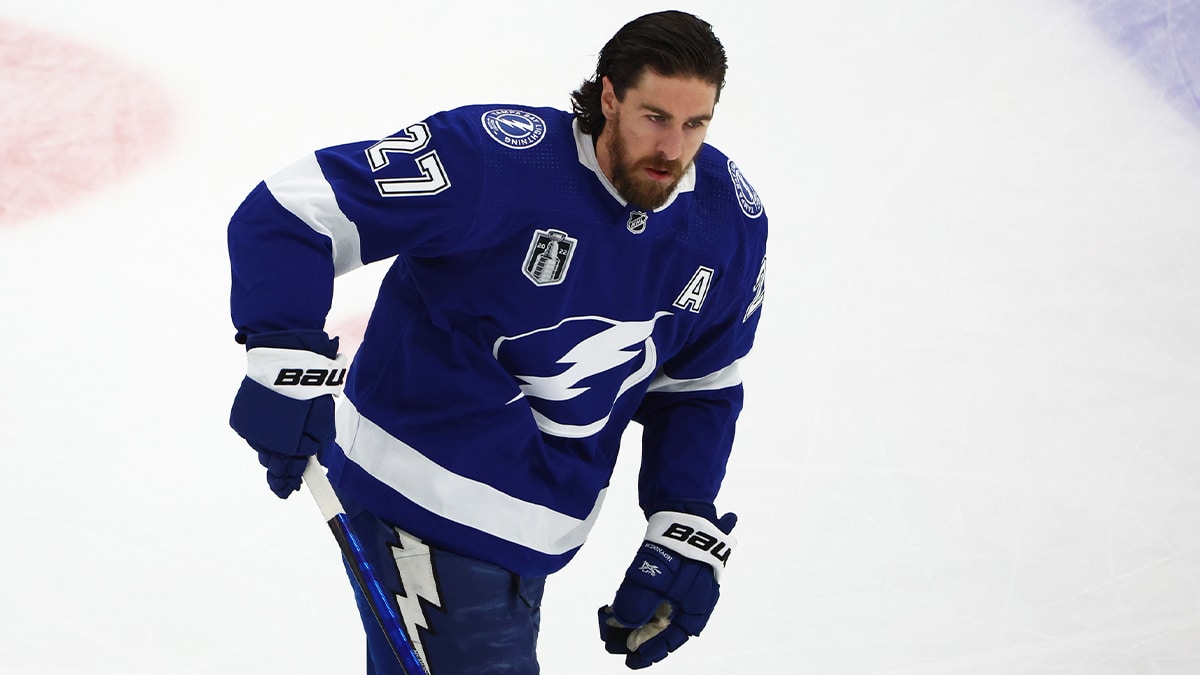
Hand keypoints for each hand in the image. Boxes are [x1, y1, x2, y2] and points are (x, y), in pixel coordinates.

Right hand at [229, 330, 345, 497]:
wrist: (284, 361)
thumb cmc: (310, 391)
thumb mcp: (323, 420)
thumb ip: (319, 445)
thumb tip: (317, 463)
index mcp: (288, 446)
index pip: (287, 475)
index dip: (289, 484)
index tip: (292, 491)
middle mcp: (265, 443)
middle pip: (272, 465)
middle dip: (281, 472)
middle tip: (287, 480)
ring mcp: (251, 431)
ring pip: (262, 449)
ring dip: (272, 451)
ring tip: (282, 448)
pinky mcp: (242, 419)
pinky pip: (254, 434)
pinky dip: (263, 433)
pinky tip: (272, 426)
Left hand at [598, 510, 736, 668]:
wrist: (684, 514)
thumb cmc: (676, 550)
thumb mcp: (654, 579)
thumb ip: (638, 604)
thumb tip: (624, 626)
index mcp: (696, 609)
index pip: (673, 640)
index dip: (652, 652)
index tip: (630, 660)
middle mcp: (691, 602)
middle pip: (664, 629)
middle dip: (639, 638)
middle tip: (613, 644)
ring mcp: (682, 587)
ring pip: (657, 613)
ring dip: (635, 622)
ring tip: (610, 625)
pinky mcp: (671, 574)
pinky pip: (654, 596)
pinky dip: (638, 604)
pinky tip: (618, 606)